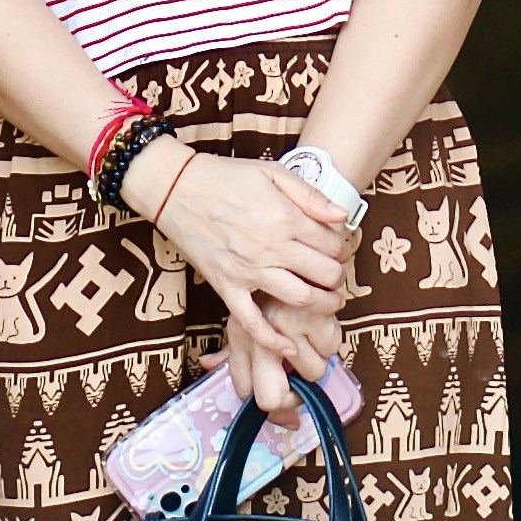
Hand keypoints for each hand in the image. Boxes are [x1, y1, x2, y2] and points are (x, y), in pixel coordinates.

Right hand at [155, 155, 350, 414]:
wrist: (177, 189)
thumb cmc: (226, 177)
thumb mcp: (272, 172)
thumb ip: (310, 194)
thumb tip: (341, 216)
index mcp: (285, 217)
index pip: (331, 244)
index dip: (343, 249)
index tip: (340, 250)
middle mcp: (271, 247)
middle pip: (322, 274)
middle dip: (337, 278)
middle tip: (337, 276)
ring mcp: (249, 271)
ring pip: (298, 299)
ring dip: (321, 306)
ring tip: (328, 303)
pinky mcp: (227, 287)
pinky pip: (252, 322)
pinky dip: (272, 340)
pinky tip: (289, 347)